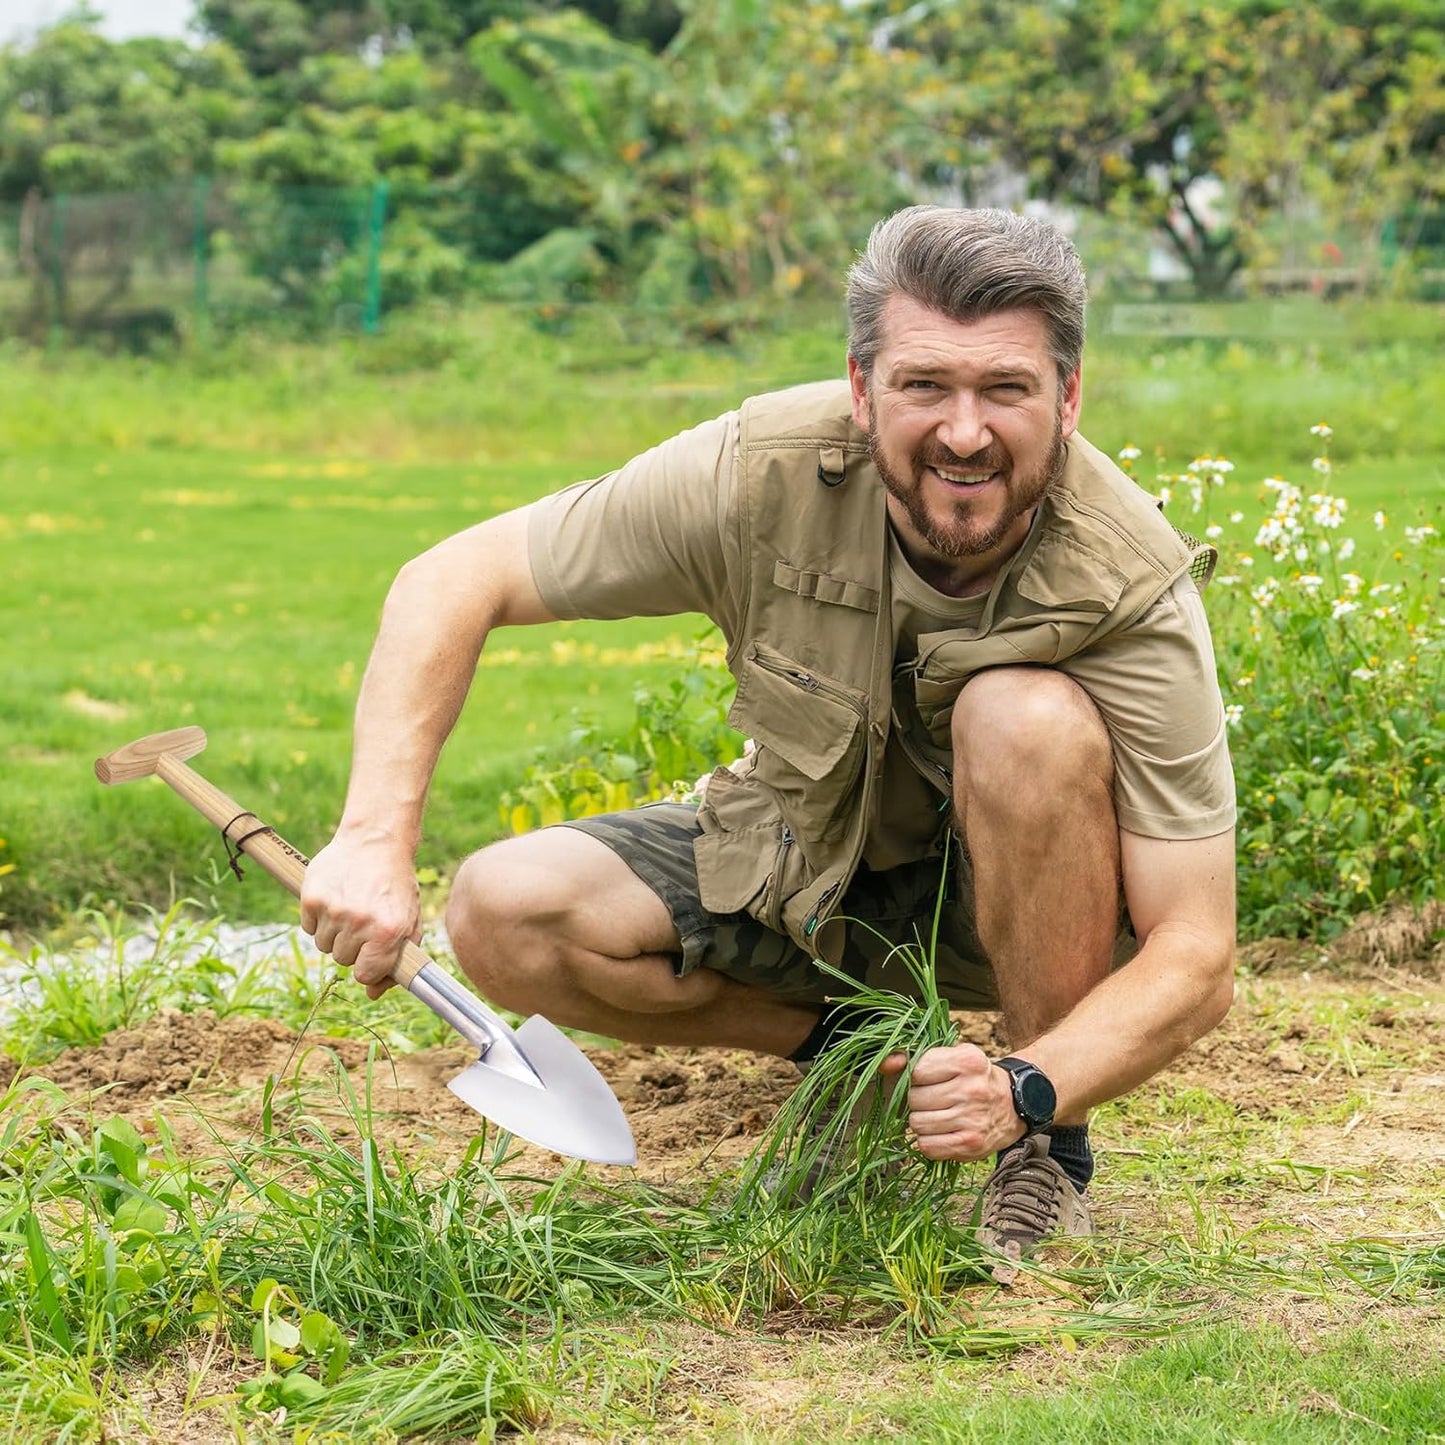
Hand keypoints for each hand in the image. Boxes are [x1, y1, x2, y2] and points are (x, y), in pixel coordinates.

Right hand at [299, 829, 420, 998]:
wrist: (376, 840)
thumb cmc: (396, 885)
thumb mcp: (408, 921)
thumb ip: (397, 960)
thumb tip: (373, 994)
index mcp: (388, 931)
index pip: (365, 974)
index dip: (368, 966)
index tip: (372, 954)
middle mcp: (359, 922)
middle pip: (342, 960)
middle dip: (353, 946)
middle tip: (364, 921)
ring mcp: (333, 910)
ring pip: (323, 946)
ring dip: (334, 933)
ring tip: (350, 908)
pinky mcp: (311, 897)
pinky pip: (307, 928)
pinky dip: (318, 919)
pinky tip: (335, 899)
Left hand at [880, 1043, 1025, 1160]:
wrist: (1014, 1104)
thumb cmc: (976, 1078)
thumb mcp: (953, 1057)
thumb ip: (915, 1058)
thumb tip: (886, 1062)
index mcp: (967, 1061)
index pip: (917, 1071)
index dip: (917, 1078)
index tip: (929, 1080)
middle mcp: (972, 1090)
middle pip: (915, 1099)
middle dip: (917, 1100)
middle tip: (933, 1100)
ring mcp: (972, 1119)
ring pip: (917, 1124)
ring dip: (921, 1121)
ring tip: (937, 1115)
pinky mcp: (971, 1145)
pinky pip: (927, 1146)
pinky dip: (927, 1141)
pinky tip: (940, 1132)